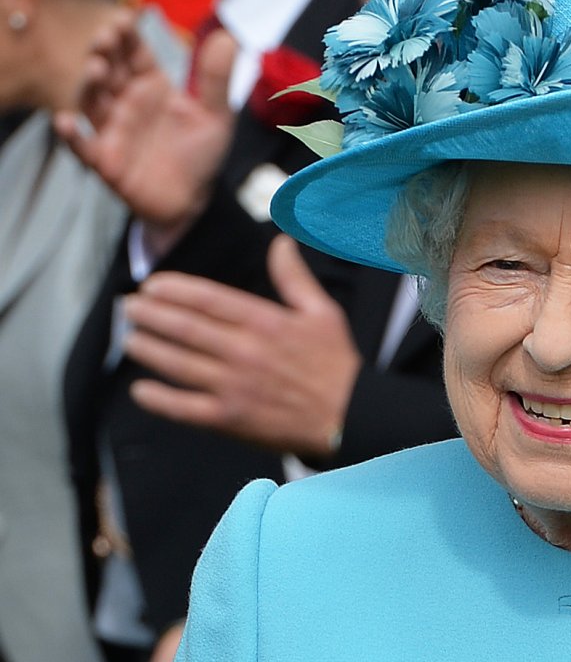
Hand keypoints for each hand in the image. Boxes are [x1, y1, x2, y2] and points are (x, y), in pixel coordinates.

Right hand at [54, 14, 234, 241]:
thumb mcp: (215, 116)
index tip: (124, 20)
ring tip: (96, 69)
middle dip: (103, 51)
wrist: (193, 201)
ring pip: (91, 100)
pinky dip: (72, 136)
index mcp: (150, 84)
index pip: (133, 51)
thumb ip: (216, 80)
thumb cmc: (199, 154)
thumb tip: (228, 37)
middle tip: (106, 40)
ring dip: (88, 83)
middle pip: (108, 68)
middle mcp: (125, 100)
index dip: (126, 35)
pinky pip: (82, 147)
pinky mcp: (105, 160)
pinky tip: (65, 122)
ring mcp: (112, 128)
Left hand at [124, 236, 361, 459]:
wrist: (351, 416)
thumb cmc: (337, 366)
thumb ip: (294, 277)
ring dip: (148, 349)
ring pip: (178, 363)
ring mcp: (234, 386)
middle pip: (183, 327)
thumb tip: (280, 241)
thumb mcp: (322, 312)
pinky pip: (186, 408)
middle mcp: (243, 351)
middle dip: (149, 315)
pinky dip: (160, 399)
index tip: (151, 287)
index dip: (171, 290)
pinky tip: (141, 390)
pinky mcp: (231, 419)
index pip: (205, 298)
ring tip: (130, 339)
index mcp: (263, 322)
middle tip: (128, 309)